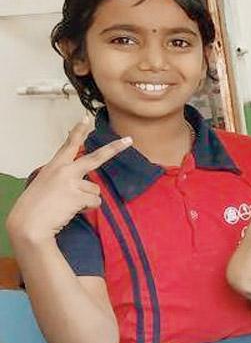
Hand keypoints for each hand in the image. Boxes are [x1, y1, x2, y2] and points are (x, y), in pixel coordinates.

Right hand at [5, 119, 131, 243]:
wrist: (29, 223)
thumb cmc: (35, 207)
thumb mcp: (45, 184)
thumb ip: (63, 179)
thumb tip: (85, 183)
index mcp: (54, 166)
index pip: (68, 145)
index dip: (78, 132)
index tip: (86, 118)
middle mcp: (64, 170)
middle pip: (95, 158)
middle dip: (114, 149)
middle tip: (129, 140)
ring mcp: (72, 182)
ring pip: (95, 189)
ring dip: (87, 200)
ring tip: (68, 205)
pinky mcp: (79, 195)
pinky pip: (95, 202)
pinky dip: (87, 209)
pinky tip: (71, 211)